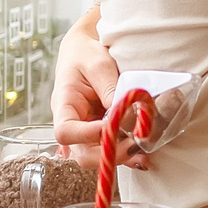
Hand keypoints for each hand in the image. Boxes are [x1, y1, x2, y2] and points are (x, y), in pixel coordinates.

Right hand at [51, 7, 150, 168]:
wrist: (87, 51)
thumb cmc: (86, 55)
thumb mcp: (98, 64)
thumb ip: (109, 87)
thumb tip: (122, 110)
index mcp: (63, 105)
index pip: (65, 132)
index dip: (87, 135)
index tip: (110, 126)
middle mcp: (74, 123)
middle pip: (82, 153)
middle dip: (108, 153)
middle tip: (134, 142)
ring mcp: (87, 130)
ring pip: (98, 157)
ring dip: (120, 156)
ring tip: (143, 149)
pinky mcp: (102, 132)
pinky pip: (112, 149)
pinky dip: (127, 154)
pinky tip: (144, 154)